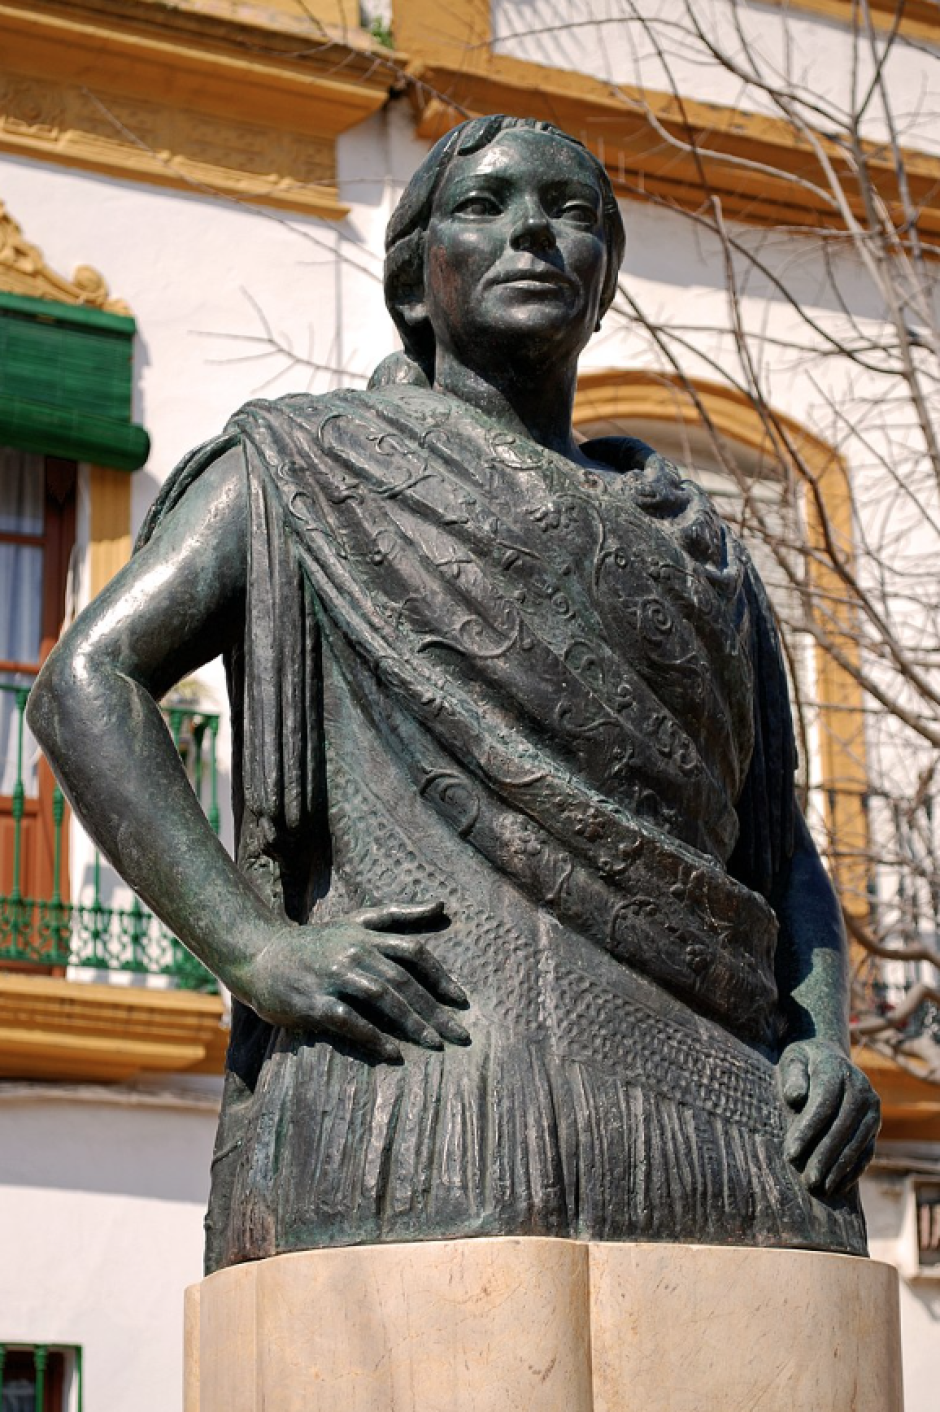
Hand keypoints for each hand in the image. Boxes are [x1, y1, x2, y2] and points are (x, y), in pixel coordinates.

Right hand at [237, 901, 469, 1063]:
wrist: (263, 957)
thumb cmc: (317, 942)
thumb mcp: (356, 922)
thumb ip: (399, 915)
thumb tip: (442, 904)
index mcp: (366, 935)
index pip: (413, 952)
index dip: (440, 977)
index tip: (461, 1001)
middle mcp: (353, 952)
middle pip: (403, 980)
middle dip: (435, 1010)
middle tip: (459, 1035)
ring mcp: (333, 976)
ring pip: (381, 998)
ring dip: (411, 1023)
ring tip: (433, 1044)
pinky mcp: (314, 1001)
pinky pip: (350, 1020)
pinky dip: (374, 1037)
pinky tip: (393, 1053)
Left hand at [779, 1039, 879, 1197]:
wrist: (828, 1055)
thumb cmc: (803, 1062)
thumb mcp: (792, 1060)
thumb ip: (793, 1077)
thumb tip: (796, 1097)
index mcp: (836, 1070)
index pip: (822, 1105)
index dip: (807, 1131)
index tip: (790, 1154)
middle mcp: (860, 1088)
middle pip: (841, 1127)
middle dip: (823, 1156)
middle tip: (807, 1180)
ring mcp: (871, 1107)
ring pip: (857, 1142)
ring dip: (839, 1167)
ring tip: (821, 1187)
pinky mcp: (876, 1122)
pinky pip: (867, 1148)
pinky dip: (854, 1168)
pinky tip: (839, 1185)